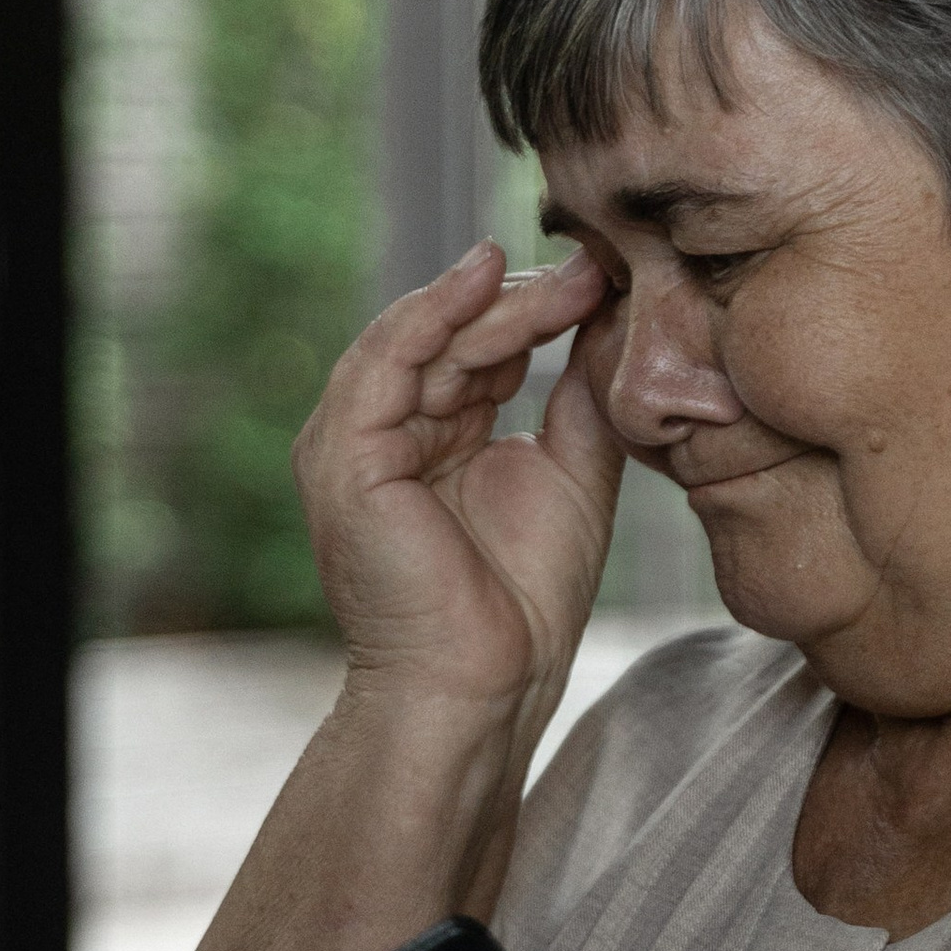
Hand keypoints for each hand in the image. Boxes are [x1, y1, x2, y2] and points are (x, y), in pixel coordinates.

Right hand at [292, 242, 621, 716]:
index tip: (605, 280)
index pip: (477, 348)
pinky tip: (486, 283)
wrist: (485, 684)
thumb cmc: (524, 602)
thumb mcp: (571, 473)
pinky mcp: (342, 457)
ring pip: (418, 338)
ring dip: (489, 301)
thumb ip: (579, 397)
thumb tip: (608, 319)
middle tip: (592, 267)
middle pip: (450, 336)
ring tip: (556, 275)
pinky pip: (383, 362)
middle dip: (521, 298)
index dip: (538, 311)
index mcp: (434, 435)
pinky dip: (432, 314)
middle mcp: (386, 432)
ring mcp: (354, 443)